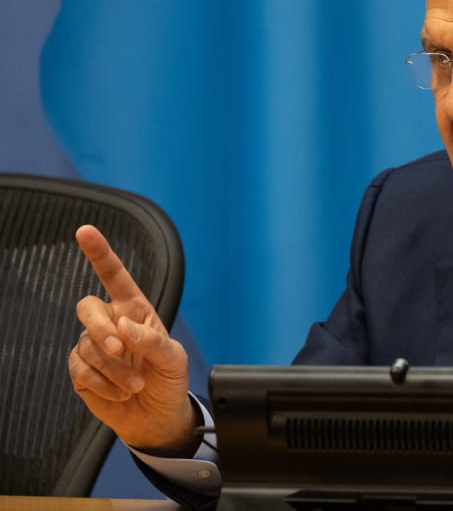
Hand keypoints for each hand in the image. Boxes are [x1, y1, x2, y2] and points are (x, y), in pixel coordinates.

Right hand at [67, 225, 196, 452]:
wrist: (158, 417)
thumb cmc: (169, 380)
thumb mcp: (174, 360)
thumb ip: (153, 342)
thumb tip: (126, 328)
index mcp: (136, 312)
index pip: (115, 278)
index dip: (100, 254)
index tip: (85, 231)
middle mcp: (111, 324)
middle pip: (87, 308)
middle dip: (100, 328)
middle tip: (121, 348)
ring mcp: (93, 348)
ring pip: (88, 346)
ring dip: (115, 369)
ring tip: (135, 384)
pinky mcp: (82, 373)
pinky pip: (82, 372)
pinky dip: (105, 385)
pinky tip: (121, 393)